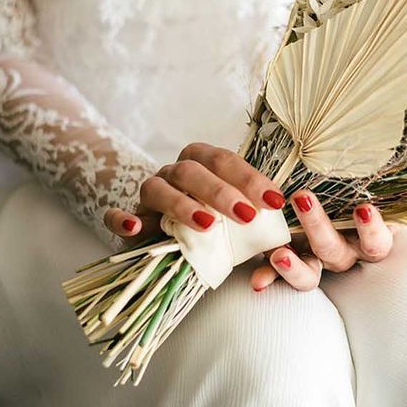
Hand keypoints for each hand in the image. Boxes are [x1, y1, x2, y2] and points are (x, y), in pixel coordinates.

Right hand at [103, 142, 286, 245]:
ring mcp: (148, 194)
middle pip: (193, 170)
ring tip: (207, 225)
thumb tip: (290, 244)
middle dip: (221, 191)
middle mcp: (174, 173)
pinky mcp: (127, 219)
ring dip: (182, 205)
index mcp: (203, 163)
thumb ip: (256, 226)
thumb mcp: (234, 224)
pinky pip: (116, 215)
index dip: (251, 179)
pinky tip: (136, 229)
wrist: (165, 241)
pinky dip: (123, 219)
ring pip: (158, 188)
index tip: (275, 202)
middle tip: (246, 215)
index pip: (226, 161)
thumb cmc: (210, 228)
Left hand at [249, 189, 406, 292]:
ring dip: (293, 266)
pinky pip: (280, 276)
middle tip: (303, 198)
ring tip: (277, 254)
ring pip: (310, 271)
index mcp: (371, 241)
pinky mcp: (292, 263)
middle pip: (336, 252)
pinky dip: (269, 279)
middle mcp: (346, 256)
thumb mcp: (394, 209)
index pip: (376, 242)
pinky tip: (257, 282)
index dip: (371, 230)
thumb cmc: (368, 209)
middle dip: (319, 227)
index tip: (362, 208)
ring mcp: (319, 262)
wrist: (338, 212)